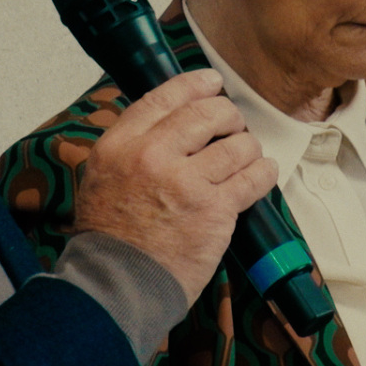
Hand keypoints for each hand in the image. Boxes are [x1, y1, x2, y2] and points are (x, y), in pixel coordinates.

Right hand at [72, 69, 277, 300]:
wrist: (117, 283)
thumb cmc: (109, 237)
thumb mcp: (101, 177)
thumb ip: (131, 147)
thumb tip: (167, 124)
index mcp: (120, 145)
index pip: (164, 98)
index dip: (195, 84)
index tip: (211, 82)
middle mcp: (152, 156)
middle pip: (206, 114)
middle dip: (228, 116)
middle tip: (233, 125)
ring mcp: (185, 182)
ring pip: (237, 144)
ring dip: (249, 147)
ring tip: (248, 156)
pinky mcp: (214, 209)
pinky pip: (253, 177)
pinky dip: (264, 172)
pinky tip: (263, 173)